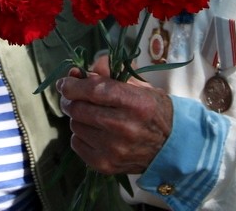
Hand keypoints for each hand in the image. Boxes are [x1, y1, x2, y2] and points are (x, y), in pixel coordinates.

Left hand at [57, 70, 172, 174]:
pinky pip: (76, 143)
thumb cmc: (153, 111)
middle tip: (73, 96)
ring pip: (75, 125)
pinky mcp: (106, 164)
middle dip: (71, 99)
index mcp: (135, 103)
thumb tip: (78, 71)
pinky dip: (80, 134)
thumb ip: (108, 74)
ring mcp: (114, 149)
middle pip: (79, 108)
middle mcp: (124, 127)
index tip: (65, 82)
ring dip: (78, 117)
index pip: (93, 90)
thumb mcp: (139, 86)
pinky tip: (93, 131)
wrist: (170, 146)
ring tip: (90, 114)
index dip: (73, 84)